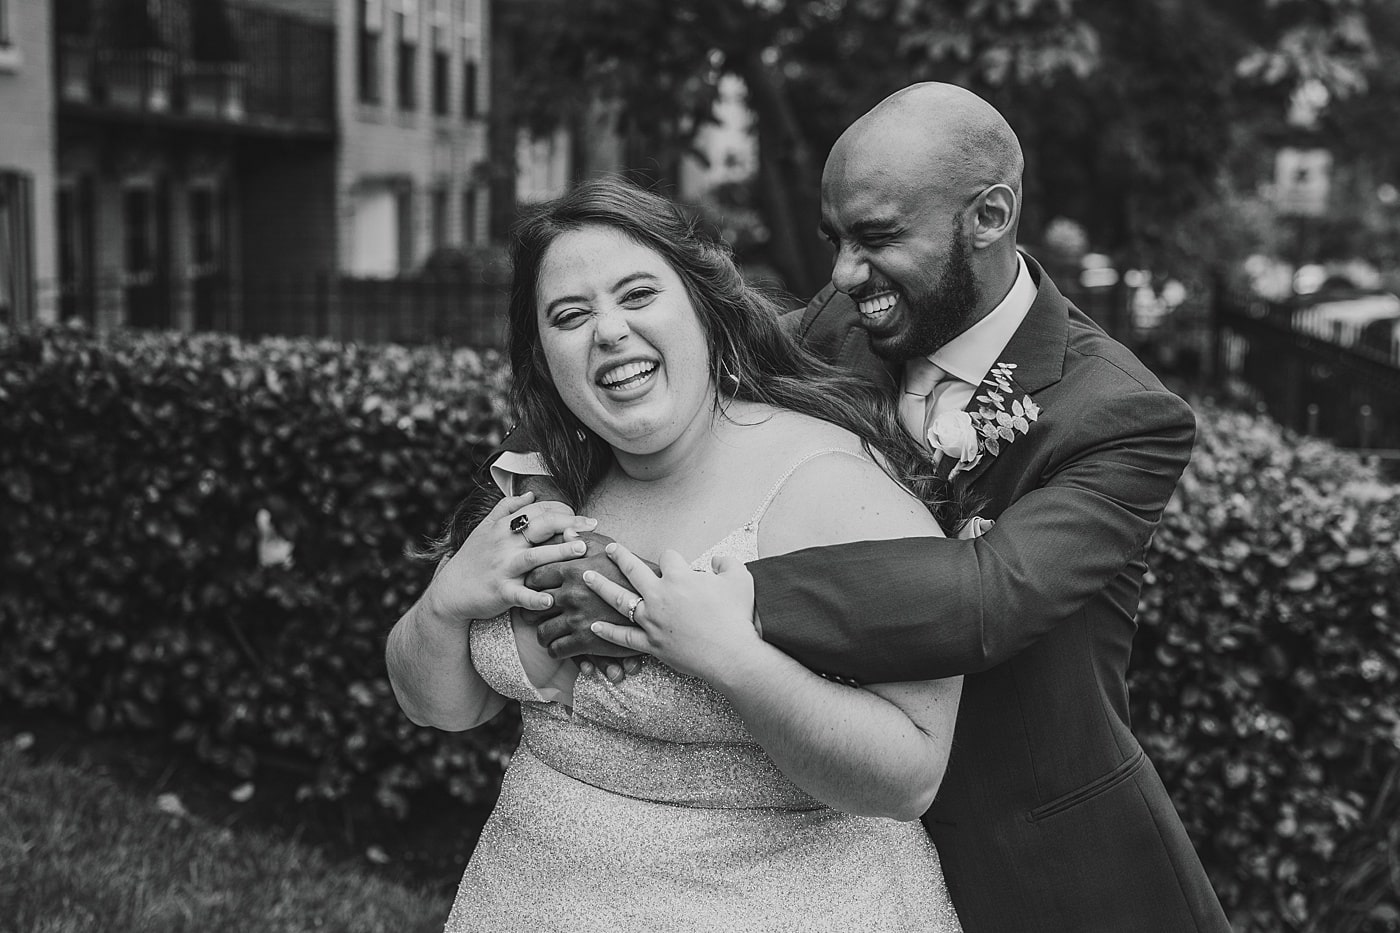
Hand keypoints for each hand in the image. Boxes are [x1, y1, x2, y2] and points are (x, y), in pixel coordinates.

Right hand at [420, 492, 597, 624]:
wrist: (450, 591)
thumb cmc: (473, 559)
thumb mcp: (485, 529)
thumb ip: (507, 509)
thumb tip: (531, 495)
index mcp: (503, 527)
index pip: (537, 511)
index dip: (562, 511)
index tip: (583, 517)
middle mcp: (504, 544)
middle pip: (538, 527)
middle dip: (567, 524)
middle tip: (592, 526)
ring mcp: (502, 568)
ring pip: (533, 557)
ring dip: (558, 553)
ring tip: (582, 550)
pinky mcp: (500, 592)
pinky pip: (520, 595)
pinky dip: (534, 598)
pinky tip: (551, 600)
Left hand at [517, 531, 651, 667]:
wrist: (659, 603)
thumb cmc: (633, 572)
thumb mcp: (610, 549)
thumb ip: (584, 539)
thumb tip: (565, 532)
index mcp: (572, 569)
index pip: (534, 577)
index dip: (531, 584)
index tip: (536, 589)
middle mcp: (570, 594)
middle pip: (533, 605)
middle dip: (532, 611)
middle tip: (537, 613)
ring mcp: (576, 619)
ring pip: (543, 632)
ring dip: (543, 633)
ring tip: (549, 632)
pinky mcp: (585, 642)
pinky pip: (557, 650)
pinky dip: (556, 649)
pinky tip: (561, 646)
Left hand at [584, 543, 760, 682]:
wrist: (731, 654)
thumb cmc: (737, 616)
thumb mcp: (741, 579)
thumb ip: (727, 563)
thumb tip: (717, 561)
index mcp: (679, 577)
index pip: (668, 557)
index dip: (672, 558)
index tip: (675, 562)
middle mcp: (659, 595)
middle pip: (633, 569)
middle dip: (620, 557)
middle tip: (610, 550)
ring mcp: (651, 620)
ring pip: (619, 599)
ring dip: (601, 586)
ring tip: (586, 577)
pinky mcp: (650, 643)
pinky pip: (623, 636)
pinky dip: (608, 631)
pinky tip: (593, 625)